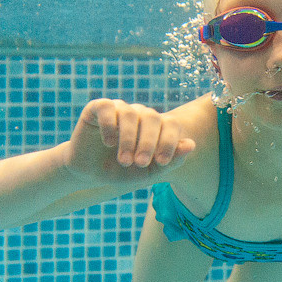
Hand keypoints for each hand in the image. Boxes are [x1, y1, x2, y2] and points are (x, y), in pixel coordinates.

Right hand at [64, 99, 195, 184]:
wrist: (90, 174)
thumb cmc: (121, 172)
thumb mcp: (148, 172)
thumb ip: (170, 161)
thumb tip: (191, 144)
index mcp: (156, 127)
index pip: (171, 124)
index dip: (170, 142)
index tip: (162, 162)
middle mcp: (139, 114)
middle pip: (152, 117)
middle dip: (149, 142)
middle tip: (140, 163)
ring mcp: (119, 108)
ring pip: (130, 114)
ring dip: (129, 139)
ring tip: (124, 160)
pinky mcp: (97, 108)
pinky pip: (107, 107)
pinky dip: (110, 125)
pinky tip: (109, 143)